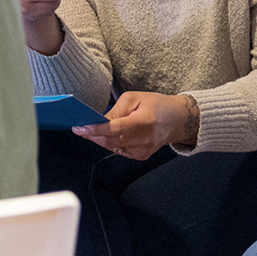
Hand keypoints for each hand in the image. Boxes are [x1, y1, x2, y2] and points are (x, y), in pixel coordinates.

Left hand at [72, 91, 191, 160]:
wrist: (177, 120)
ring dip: (101, 139)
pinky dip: (112, 143)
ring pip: (113, 148)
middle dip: (93, 136)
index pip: (114, 128)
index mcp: (143, 122)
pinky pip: (120, 151)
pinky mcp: (142, 156)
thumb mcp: (135, 98)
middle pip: (110, 141)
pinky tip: (114, 135)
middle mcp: (144, 139)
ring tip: (95, 130)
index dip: (95, 130)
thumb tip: (99, 121)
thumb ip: (116, 111)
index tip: (79, 129)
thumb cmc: (155, 105)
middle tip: (82, 128)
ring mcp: (143, 150)